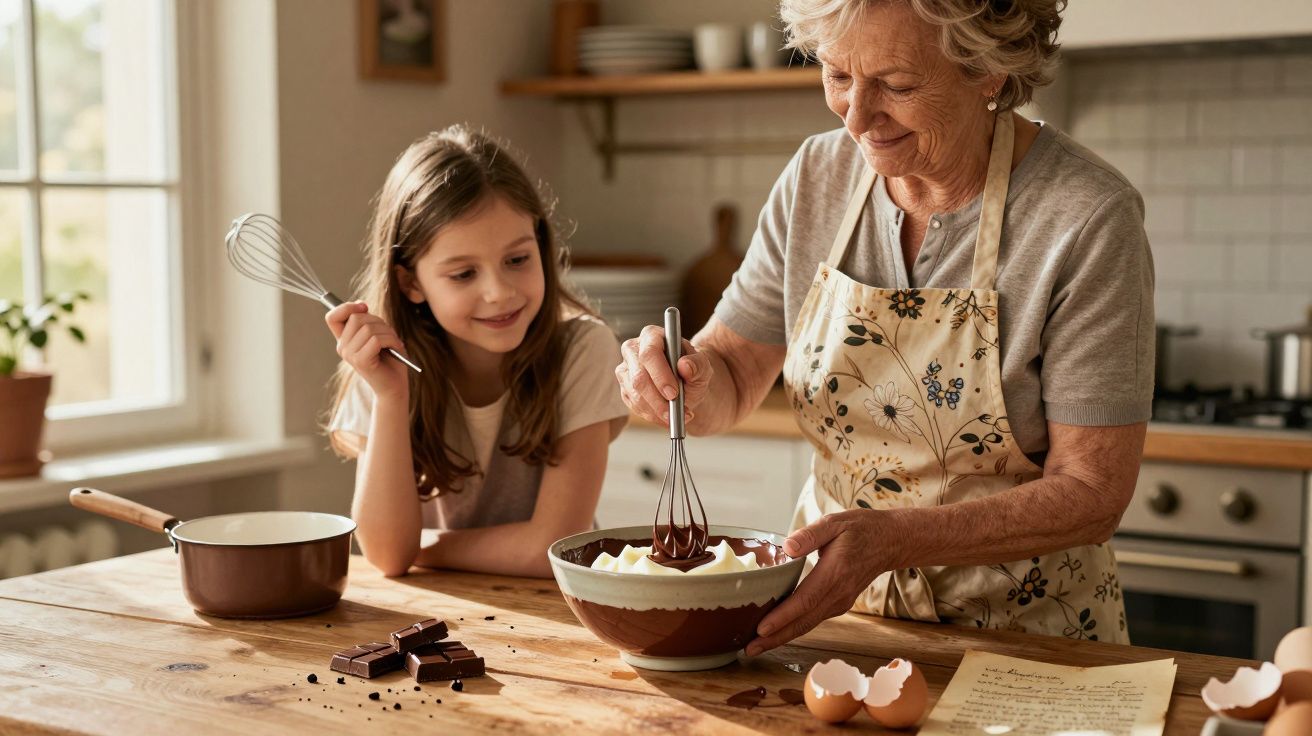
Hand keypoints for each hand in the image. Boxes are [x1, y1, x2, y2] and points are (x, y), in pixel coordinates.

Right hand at [325, 301, 409, 399]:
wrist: (394, 386)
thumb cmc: (389, 359)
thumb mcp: (377, 333)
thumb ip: (367, 320)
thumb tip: (361, 305)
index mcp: (344, 340)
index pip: (332, 317)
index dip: (346, 307)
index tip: (364, 307)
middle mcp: (342, 347)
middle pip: (356, 318)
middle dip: (379, 321)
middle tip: (389, 334)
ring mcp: (350, 355)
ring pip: (368, 328)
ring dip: (388, 332)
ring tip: (394, 342)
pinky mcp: (361, 361)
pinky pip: (376, 340)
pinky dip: (391, 340)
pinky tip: (396, 347)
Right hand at [615, 324, 712, 425]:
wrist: (686, 383)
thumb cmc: (692, 369)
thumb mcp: (702, 366)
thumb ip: (697, 364)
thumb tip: (685, 366)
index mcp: (652, 336)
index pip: (649, 353)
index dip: (660, 375)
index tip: (673, 393)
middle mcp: (633, 350)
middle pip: (638, 377)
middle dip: (657, 399)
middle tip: (673, 412)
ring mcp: (626, 370)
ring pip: (635, 395)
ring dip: (656, 410)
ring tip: (675, 415)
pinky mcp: (624, 388)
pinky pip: (634, 406)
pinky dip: (652, 415)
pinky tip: (665, 415)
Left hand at [745, 510, 890, 655]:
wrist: (890, 542)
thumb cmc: (861, 529)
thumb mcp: (835, 522)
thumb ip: (810, 535)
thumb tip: (787, 548)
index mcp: (835, 573)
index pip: (805, 600)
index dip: (783, 616)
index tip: (761, 629)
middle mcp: (838, 593)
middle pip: (804, 622)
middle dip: (775, 638)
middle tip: (749, 649)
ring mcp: (840, 601)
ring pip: (808, 624)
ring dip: (782, 636)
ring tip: (756, 645)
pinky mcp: (839, 603)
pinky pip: (813, 619)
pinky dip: (794, 628)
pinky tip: (777, 631)